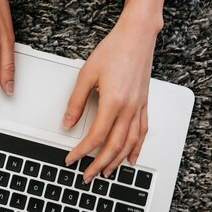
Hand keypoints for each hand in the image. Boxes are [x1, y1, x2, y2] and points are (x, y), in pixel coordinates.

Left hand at [63, 9, 161, 181]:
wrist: (138, 36)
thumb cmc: (114, 50)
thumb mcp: (86, 74)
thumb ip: (76, 102)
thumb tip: (68, 123)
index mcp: (113, 102)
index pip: (96, 137)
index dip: (82, 152)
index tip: (71, 159)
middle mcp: (129, 108)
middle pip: (114, 146)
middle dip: (99, 165)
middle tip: (87, 176)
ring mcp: (139, 107)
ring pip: (130, 143)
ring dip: (117, 161)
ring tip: (106, 172)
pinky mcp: (144, 104)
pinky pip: (143, 132)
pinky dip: (137, 148)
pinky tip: (132, 158)